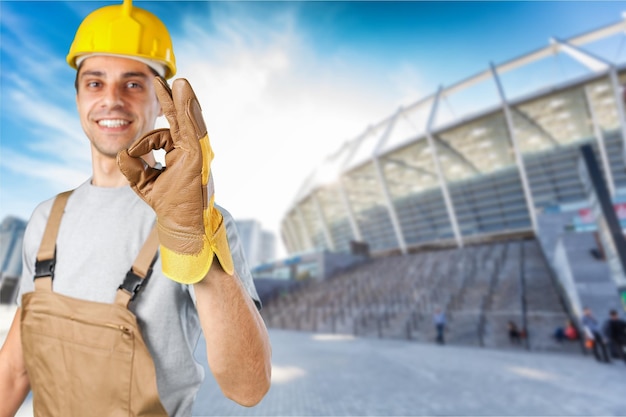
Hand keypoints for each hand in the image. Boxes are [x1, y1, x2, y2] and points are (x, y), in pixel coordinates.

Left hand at [117, 77, 233, 283]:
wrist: (181, 225)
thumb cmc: (168, 206)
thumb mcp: (143, 184)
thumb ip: (131, 168)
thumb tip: (121, 153)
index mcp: (179, 154)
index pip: (162, 135)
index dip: (144, 142)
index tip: (132, 154)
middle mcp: (190, 150)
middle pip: (179, 120)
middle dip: (171, 100)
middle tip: (164, 80)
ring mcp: (196, 153)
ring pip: (188, 122)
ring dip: (184, 101)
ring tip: (180, 82)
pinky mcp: (198, 158)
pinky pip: (192, 132)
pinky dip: (189, 114)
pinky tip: (186, 97)